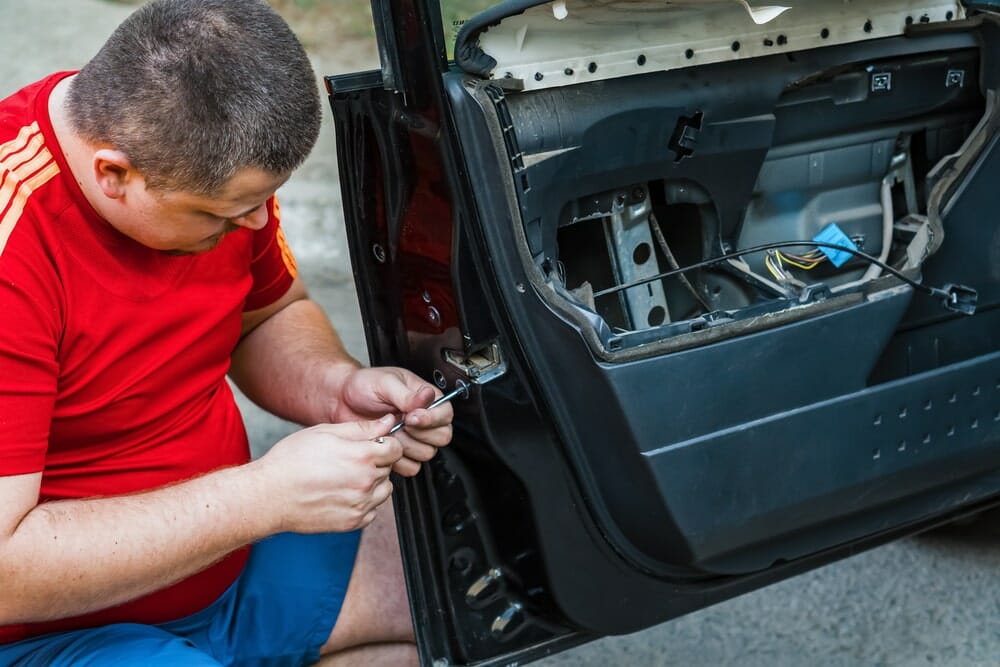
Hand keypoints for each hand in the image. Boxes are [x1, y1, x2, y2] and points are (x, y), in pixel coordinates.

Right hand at [254, 415, 402, 532]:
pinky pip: (372, 510)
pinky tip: (342, 494)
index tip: (372, 445)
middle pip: (389, 468)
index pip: (396, 448)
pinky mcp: (353, 522)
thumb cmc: (292, 461)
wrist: (269, 496)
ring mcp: (360, 505)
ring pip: (384, 490)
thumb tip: (387, 422)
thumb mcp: (326, 433)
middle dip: (376, 462)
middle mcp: (365, 482)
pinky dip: (363, 503)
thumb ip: (362, 428)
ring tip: (345, 478)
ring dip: (373, 483)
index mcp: (362, 456)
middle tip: (349, 461)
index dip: (385, 444)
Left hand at [333, 367, 454, 476]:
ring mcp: (413, 438)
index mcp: (426, 399)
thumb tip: (427, 397)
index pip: (445, 414)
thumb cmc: (362, 386)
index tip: (412, 416)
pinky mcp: (400, 453)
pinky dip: (397, 459)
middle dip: (419, 433)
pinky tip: (385, 444)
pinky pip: (411, 467)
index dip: (432, 419)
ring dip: (406, 445)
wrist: (340, 401)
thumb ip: (406, 394)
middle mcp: (424, 419)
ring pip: (427, 453)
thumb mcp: (385, 383)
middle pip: (441, 437)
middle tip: (400, 423)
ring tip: (389, 432)